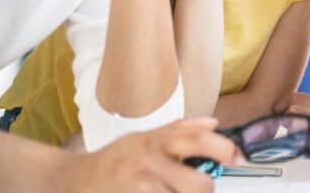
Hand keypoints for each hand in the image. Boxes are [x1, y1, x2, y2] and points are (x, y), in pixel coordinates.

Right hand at [61, 118, 238, 192]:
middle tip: (200, 189)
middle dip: (206, 191)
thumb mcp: (144, 137)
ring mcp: (141, 187)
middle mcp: (150, 163)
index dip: (225, 150)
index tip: (237, 159)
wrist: (72, 180)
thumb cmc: (114, 160)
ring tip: (172, 191)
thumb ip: (180, 130)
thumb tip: (214, 124)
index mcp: (156, 142)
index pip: (199, 140)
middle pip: (200, 185)